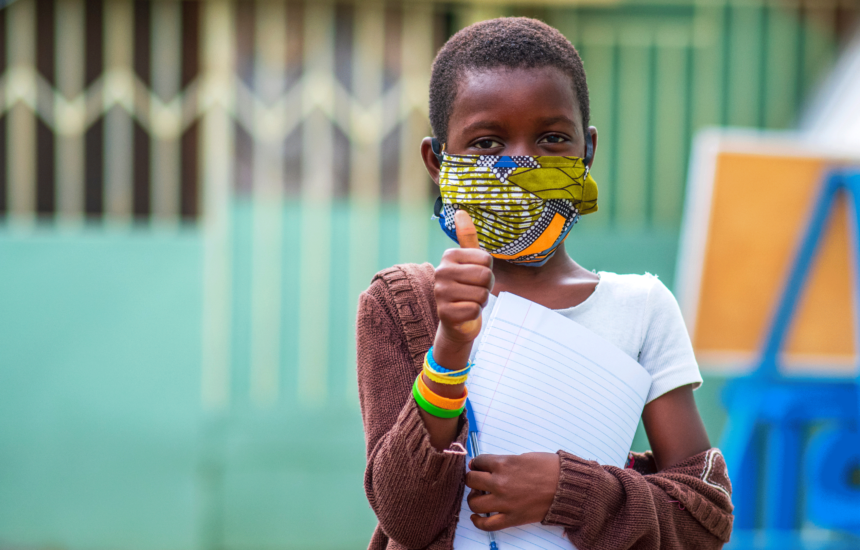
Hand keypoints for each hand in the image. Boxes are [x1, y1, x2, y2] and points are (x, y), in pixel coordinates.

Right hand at [434, 210, 493, 344]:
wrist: (457, 320)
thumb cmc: (467, 287)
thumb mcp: (469, 261)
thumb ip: (467, 237)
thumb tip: (461, 211)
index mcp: (449, 256)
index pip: (487, 260)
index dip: (488, 271)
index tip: (476, 277)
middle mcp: (441, 271)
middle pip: (485, 276)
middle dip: (486, 287)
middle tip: (474, 291)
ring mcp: (441, 293)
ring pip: (482, 294)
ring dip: (481, 301)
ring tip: (469, 301)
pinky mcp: (444, 313)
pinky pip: (475, 309)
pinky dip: (475, 313)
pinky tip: (465, 312)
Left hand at [466, 453, 559, 530]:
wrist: (567, 487)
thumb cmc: (549, 468)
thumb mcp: (523, 456)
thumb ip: (505, 462)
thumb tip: (490, 466)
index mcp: (503, 463)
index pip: (478, 462)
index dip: (477, 464)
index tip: (479, 467)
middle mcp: (499, 482)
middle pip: (471, 481)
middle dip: (473, 479)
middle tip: (479, 481)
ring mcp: (504, 502)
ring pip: (474, 503)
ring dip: (473, 499)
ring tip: (479, 497)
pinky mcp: (511, 518)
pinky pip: (487, 524)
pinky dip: (478, 522)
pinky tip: (477, 517)